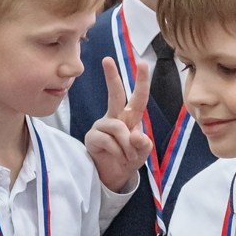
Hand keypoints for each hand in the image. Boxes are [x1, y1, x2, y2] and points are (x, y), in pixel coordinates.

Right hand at [84, 56, 154, 192]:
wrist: (114, 176)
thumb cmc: (129, 158)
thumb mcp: (143, 153)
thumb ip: (144, 144)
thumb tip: (135, 135)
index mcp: (130, 117)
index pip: (137, 97)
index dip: (141, 81)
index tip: (142, 62)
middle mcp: (115, 117)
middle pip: (114, 94)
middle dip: (112, 76)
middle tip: (107, 59)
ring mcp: (101, 126)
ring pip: (117, 127)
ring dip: (127, 145)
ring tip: (128, 156)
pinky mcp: (92, 137)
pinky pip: (107, 140)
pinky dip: (117, 151)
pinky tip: (118, 157)